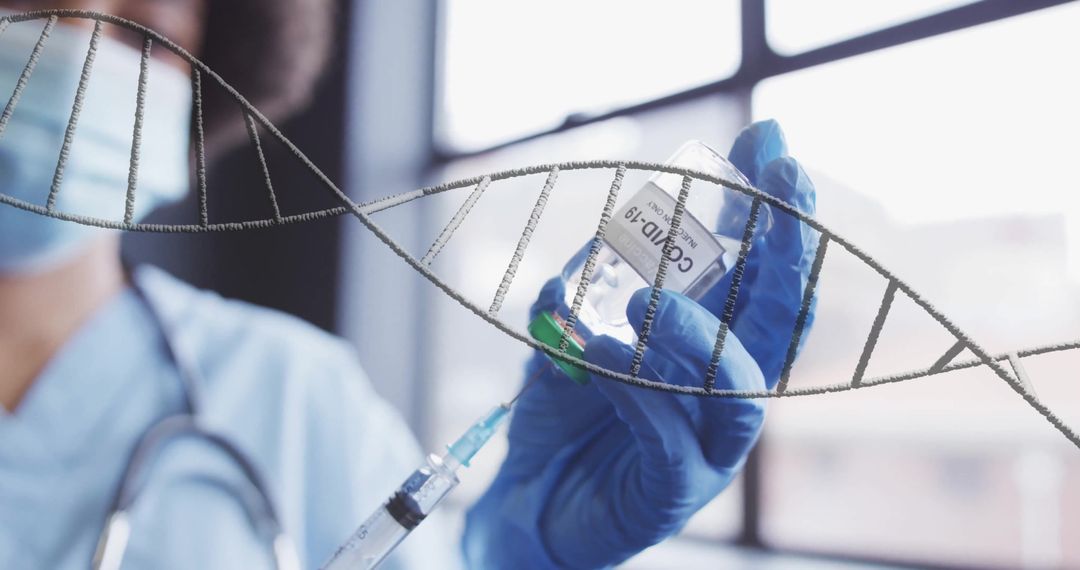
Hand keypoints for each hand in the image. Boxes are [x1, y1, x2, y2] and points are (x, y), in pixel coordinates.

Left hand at [462, 120, 818, 568]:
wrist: (528, 504)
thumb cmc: (563, 418)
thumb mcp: (569, 339)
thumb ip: (581, 297)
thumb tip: (583, 256)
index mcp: (712, 345)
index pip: (758, 272)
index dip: (769, 209)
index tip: (766, 142)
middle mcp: (724, 388)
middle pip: (778, 317)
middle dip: (786, 244)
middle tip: (780, 178)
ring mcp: (708, 443)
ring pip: (740, 385)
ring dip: (699, 333)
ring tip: (641, 301)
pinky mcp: (674, 489)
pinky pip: (668, 434)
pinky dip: (635, 390)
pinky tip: (595, 353)